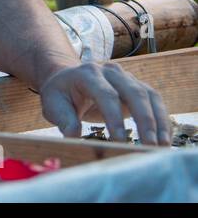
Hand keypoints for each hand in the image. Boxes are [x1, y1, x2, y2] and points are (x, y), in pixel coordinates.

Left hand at [40, 60, 170, 145]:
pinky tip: (164, 139)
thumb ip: (64, 119)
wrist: (68, 79)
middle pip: (134, 93)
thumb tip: (74, 136)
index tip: (119, 142)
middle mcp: (110, 71)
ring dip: (158, 121)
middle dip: (144, 120)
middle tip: (149, 146)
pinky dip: (161, 119)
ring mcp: (127, 78)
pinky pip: (155, 101)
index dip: (114, 119)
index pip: (106, 95)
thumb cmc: (60, 94)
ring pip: (149, 96)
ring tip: (162, 146)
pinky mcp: (138, 87)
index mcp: (87, 73)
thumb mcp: (53, 104)